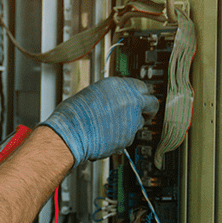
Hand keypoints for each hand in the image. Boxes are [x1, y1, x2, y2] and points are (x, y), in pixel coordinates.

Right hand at [41, 77, 158, 163]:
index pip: (142, 86)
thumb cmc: (73, 115)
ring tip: (115, 126)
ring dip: (133, 123)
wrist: (70, 134)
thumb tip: (115, 98)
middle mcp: (129, 100)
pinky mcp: (129, 137)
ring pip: (141, 121)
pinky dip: (122, 136)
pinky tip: (108, 135)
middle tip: (144, 112)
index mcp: (118, 85)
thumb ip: (109, 95)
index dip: (141, 94)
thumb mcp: (92, 93)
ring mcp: (131, 120)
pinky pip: (130, 136)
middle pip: (151, 103)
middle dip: (148, 108)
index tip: (140, 98)